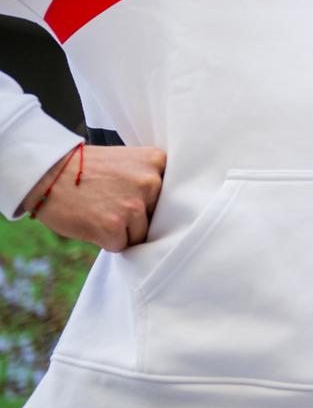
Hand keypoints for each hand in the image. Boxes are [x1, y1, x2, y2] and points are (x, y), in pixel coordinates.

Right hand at [23, 145, 165, 250]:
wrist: (47, 174)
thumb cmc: (86, 170)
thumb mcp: (128, 161)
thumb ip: (150, 178)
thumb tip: (171, 211)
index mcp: (157, 162)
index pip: (170, 194)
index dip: (150, 201)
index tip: (134, 197)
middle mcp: (151, 182)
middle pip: (156, 216)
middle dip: (136, 217)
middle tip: (110, 203)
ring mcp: (134, 205)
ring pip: (140, 234)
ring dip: (121, 231)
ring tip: (99, 211)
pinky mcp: (114, 227)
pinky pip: (120, 246)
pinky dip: (105, 240)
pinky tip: (91, 221)